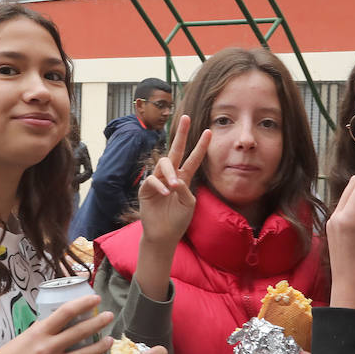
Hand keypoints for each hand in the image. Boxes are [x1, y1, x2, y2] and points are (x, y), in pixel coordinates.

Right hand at [0, 293, 115, 353]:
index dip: (84, 303)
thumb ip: (43, 332)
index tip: (96, 299)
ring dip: (101, 348)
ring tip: (110, 342)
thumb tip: (62, 323)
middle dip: (99, 323)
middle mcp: (47, 348)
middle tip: (110, 317)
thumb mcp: (24, 338)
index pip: (66, 312)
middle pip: (80, 332)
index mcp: (39, 333)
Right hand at [139, 115, 210, 246]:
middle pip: (176, 150)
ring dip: (170, 173)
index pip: (193, 159)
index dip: (200, 146)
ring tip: (174, 186)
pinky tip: (165, 193)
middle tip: (186, 118)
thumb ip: (186, 189)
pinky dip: (159, 185)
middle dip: (182, 134)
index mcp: (184, 178)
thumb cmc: (178, 220)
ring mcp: (157, 180)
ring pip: (164, 163)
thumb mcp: (189, 203)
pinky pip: (152, 180)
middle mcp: (170, 175)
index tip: (209, 132)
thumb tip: (176, 178)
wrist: (164, 235)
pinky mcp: (146, 189)